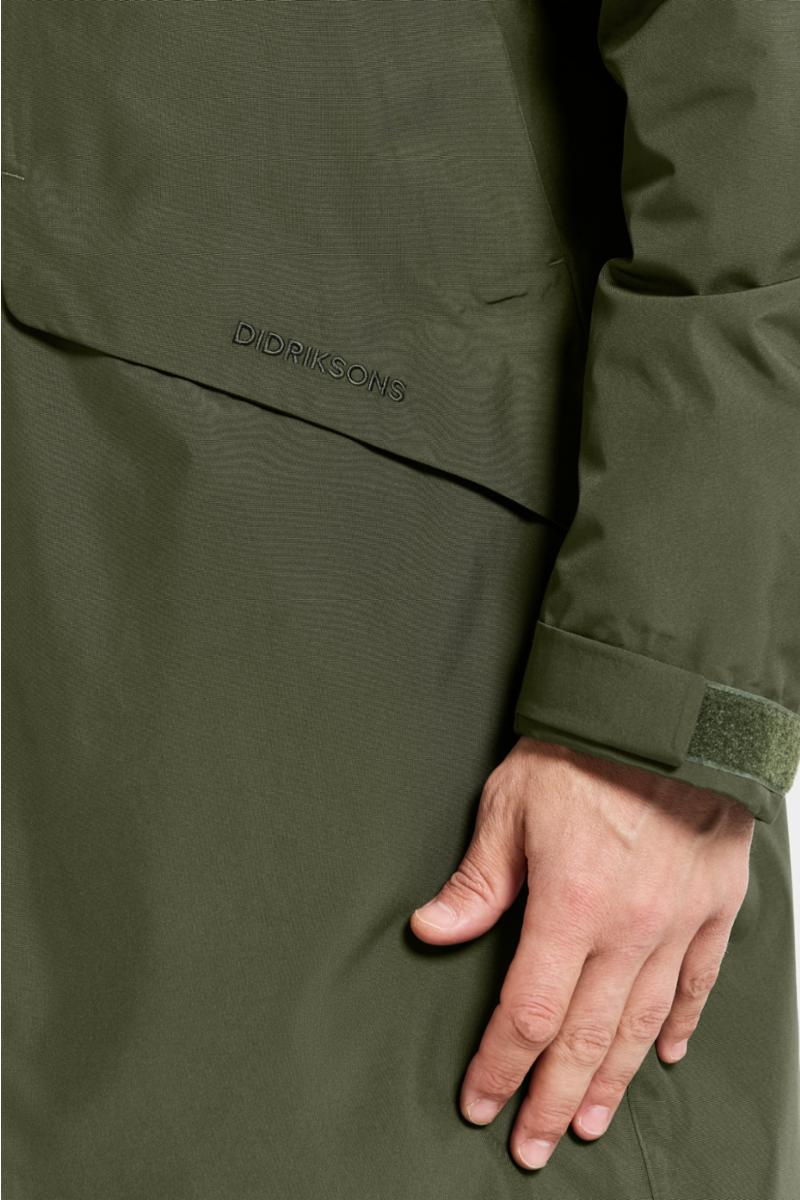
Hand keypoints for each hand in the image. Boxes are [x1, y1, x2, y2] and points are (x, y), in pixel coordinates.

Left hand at [409, 737, 754, 1170]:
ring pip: (643, 1024)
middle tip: (533, 1144)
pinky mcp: (714, 904)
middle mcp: (629, 927)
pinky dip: (681, 1023)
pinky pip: (699, 981)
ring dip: (613, 1080)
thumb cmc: (581, 750)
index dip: (501, 1065)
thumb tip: (431, 932)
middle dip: (552, 1096)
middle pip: (588, 1037)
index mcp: (570, 904)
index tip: (481, 1101)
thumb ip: (477, 882)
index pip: (529, 1012)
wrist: (662, 710)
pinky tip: (664, 1054)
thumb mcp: (509, 805)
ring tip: (587, 1120)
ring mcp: (679, 920)